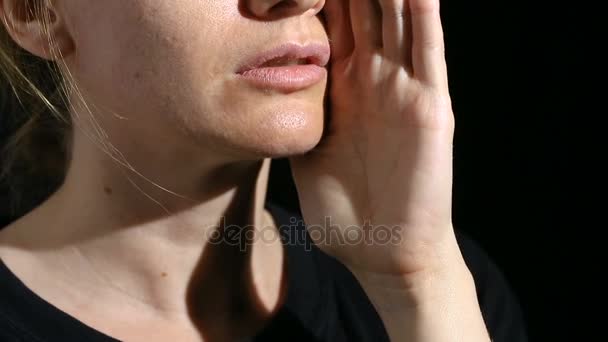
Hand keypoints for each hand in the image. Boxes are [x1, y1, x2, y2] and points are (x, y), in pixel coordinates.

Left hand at [291, 0, 455, 279]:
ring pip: (398, 18)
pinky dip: (423, 18)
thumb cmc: (345, 207)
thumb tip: (266, 81)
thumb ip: (299, 110)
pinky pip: (428, 54)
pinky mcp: (431, 108)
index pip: (329, 19)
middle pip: (364, 7)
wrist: (382, 251)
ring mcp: (404, 89)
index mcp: (342, 86)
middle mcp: (374, 77)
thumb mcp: (309, 148)